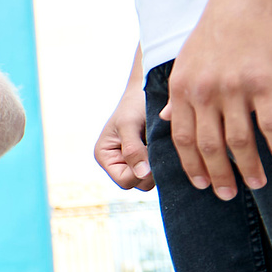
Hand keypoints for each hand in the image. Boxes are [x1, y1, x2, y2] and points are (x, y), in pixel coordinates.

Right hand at [95, 68, 155, 191]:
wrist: (149, 88)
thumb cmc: (135, 103)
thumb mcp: (129, 125)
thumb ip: (133, 150)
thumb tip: (143, 174)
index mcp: (105, 157)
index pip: (125, 181)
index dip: (140, 172)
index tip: (151, 153)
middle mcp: (117, 163)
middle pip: (139, 184)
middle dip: (152, 169)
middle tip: (159, 146)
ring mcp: (134, 162)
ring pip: (151, 180)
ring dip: (160, 165)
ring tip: (162, 144)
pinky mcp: (149, 159)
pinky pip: (160, 171)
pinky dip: (165, 161)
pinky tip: (167, 146)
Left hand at [162, 0, 271, 199]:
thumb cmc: (219, 28)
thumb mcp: (188, 60)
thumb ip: (180, 93)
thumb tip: (170, 119)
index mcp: (183, 88)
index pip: (184, 139)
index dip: (192, 166)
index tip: (202, 185)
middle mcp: (205, 92)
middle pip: (210, 147)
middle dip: (219, 176)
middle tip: (229, 196)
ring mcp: (234, 89)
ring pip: (240, 142)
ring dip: (250, 168)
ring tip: (257, 185)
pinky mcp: (264, 83)